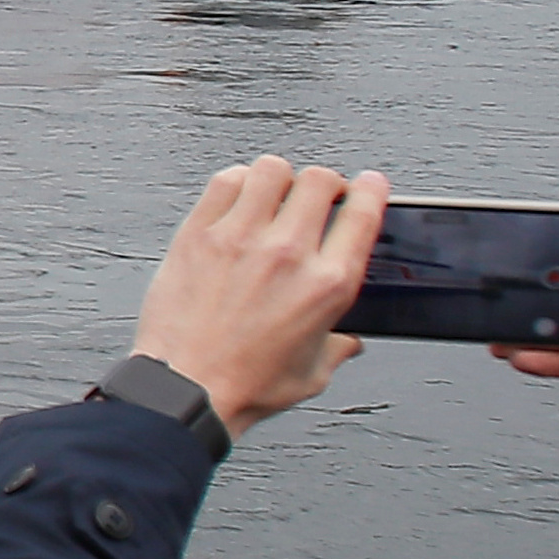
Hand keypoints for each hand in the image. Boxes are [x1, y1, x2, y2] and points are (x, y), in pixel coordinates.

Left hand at [125, 158, 389, 432]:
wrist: (186, 389)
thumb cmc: (244, 385)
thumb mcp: (312, 373)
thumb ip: (337, 347)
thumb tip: (348, 341)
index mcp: (326, 285)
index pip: (363, 213)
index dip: (372, 189)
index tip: (370, 184)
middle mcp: (287, 254)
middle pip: (319, 180)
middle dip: (325, 183)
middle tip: (318, 196)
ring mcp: (241, 239)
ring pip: (271, 170)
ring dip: (280, 178)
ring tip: (276, 194)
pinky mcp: (198, 235)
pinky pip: (224, 181)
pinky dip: (237, 181)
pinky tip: (238, 198)